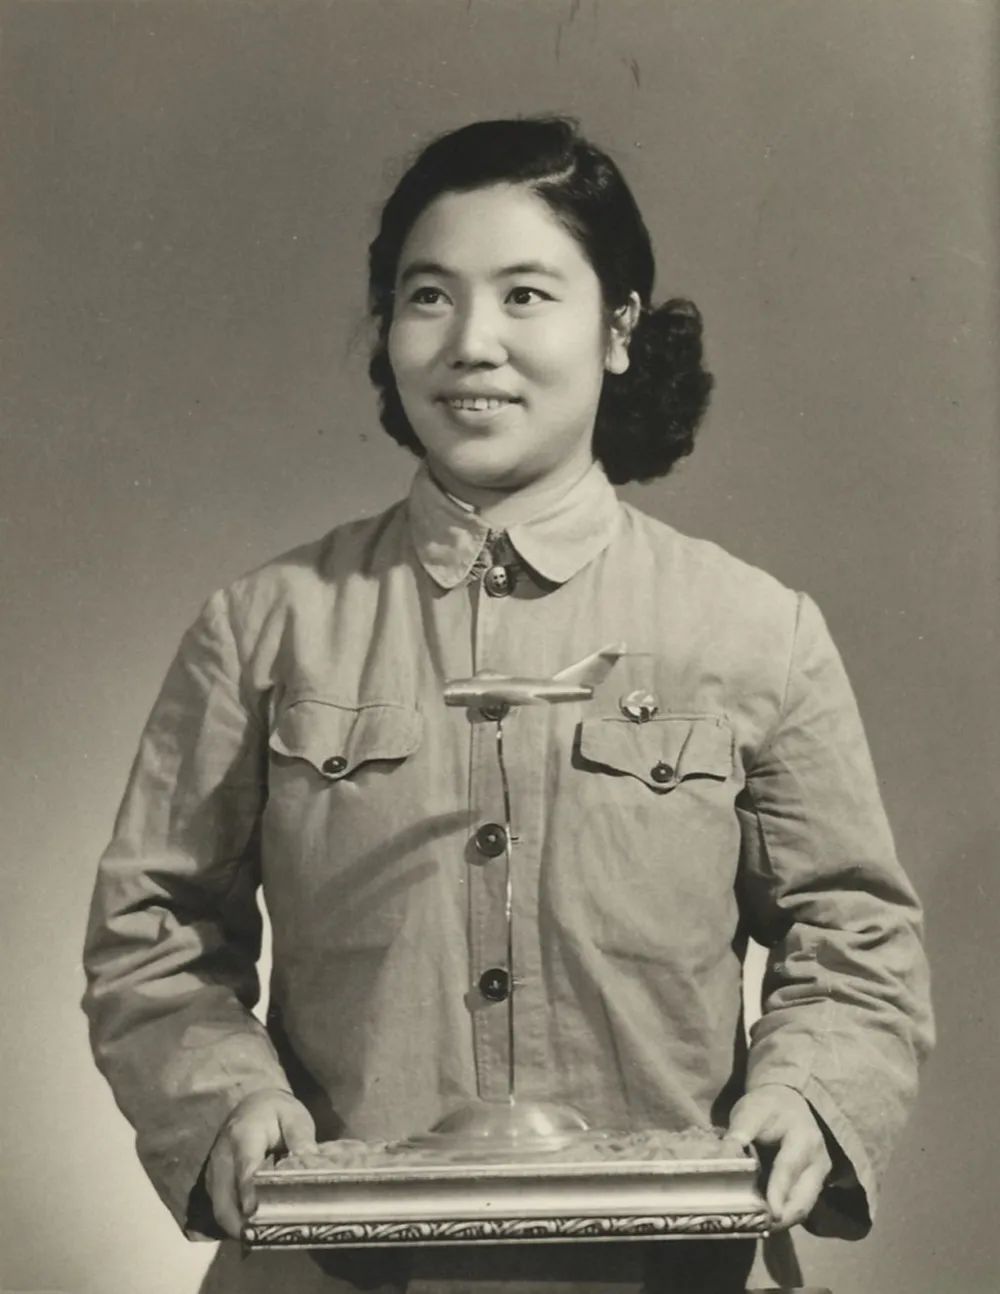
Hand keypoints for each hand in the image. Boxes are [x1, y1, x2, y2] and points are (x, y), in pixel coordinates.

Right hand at [204, 1088, 316, 1237]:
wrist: (251, 1103)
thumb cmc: (276, 1111)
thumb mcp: (294, 1116)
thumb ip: (301, 1139)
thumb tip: (311, 1164)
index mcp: (243, 1135)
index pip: (244, 1169)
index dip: (248, 1194)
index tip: (254, 1215)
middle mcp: (222, 1156)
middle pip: (223, 1198)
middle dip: (239, 1223)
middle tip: (262, 1237)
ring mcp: (214, 1171)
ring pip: (219, 1207)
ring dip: (236, 1226)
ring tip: (261, 1237)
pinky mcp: (214, 1182)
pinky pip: (220, 1207)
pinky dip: (233, 1221)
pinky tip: (254, 1228)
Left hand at [728, 1084, 831, 1229]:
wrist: (787, 1100)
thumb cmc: (767, 1106)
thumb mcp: (750, 1111)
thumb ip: (738, 1133)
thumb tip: (723, 1157)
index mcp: (803, 1138)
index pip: (788, 1169)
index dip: (779, 1193)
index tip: (770, 1215)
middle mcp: (818, 1160)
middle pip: (804, 1199)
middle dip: (783, 1218)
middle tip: (758, 1228)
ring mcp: (819, 1174)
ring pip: (804, 1207)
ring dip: (783, 1220)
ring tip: (759, 1227)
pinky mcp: (813, 1183)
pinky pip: (801, 1204)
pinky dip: (784, 1213)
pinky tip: (766, 1219)